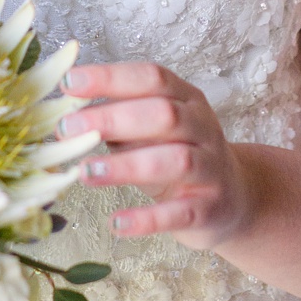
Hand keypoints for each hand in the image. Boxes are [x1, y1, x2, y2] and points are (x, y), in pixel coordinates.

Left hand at [57, 61, 254, 247]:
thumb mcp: (150, 130)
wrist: (234, 198)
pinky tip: (116, 223)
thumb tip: (66, 113)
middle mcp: (203, 128)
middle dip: (112, 119)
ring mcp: (212, 169)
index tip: (69, 83)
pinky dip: (147, 219)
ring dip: (126, 166)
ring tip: (86, 173)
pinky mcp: (210, 209)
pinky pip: (180, 213)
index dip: (110, 78)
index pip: (151, 78)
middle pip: (164, 115)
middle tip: (67, 129)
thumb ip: (116, 118)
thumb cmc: (175, 154)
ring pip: (176, 161)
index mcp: (185, 98)